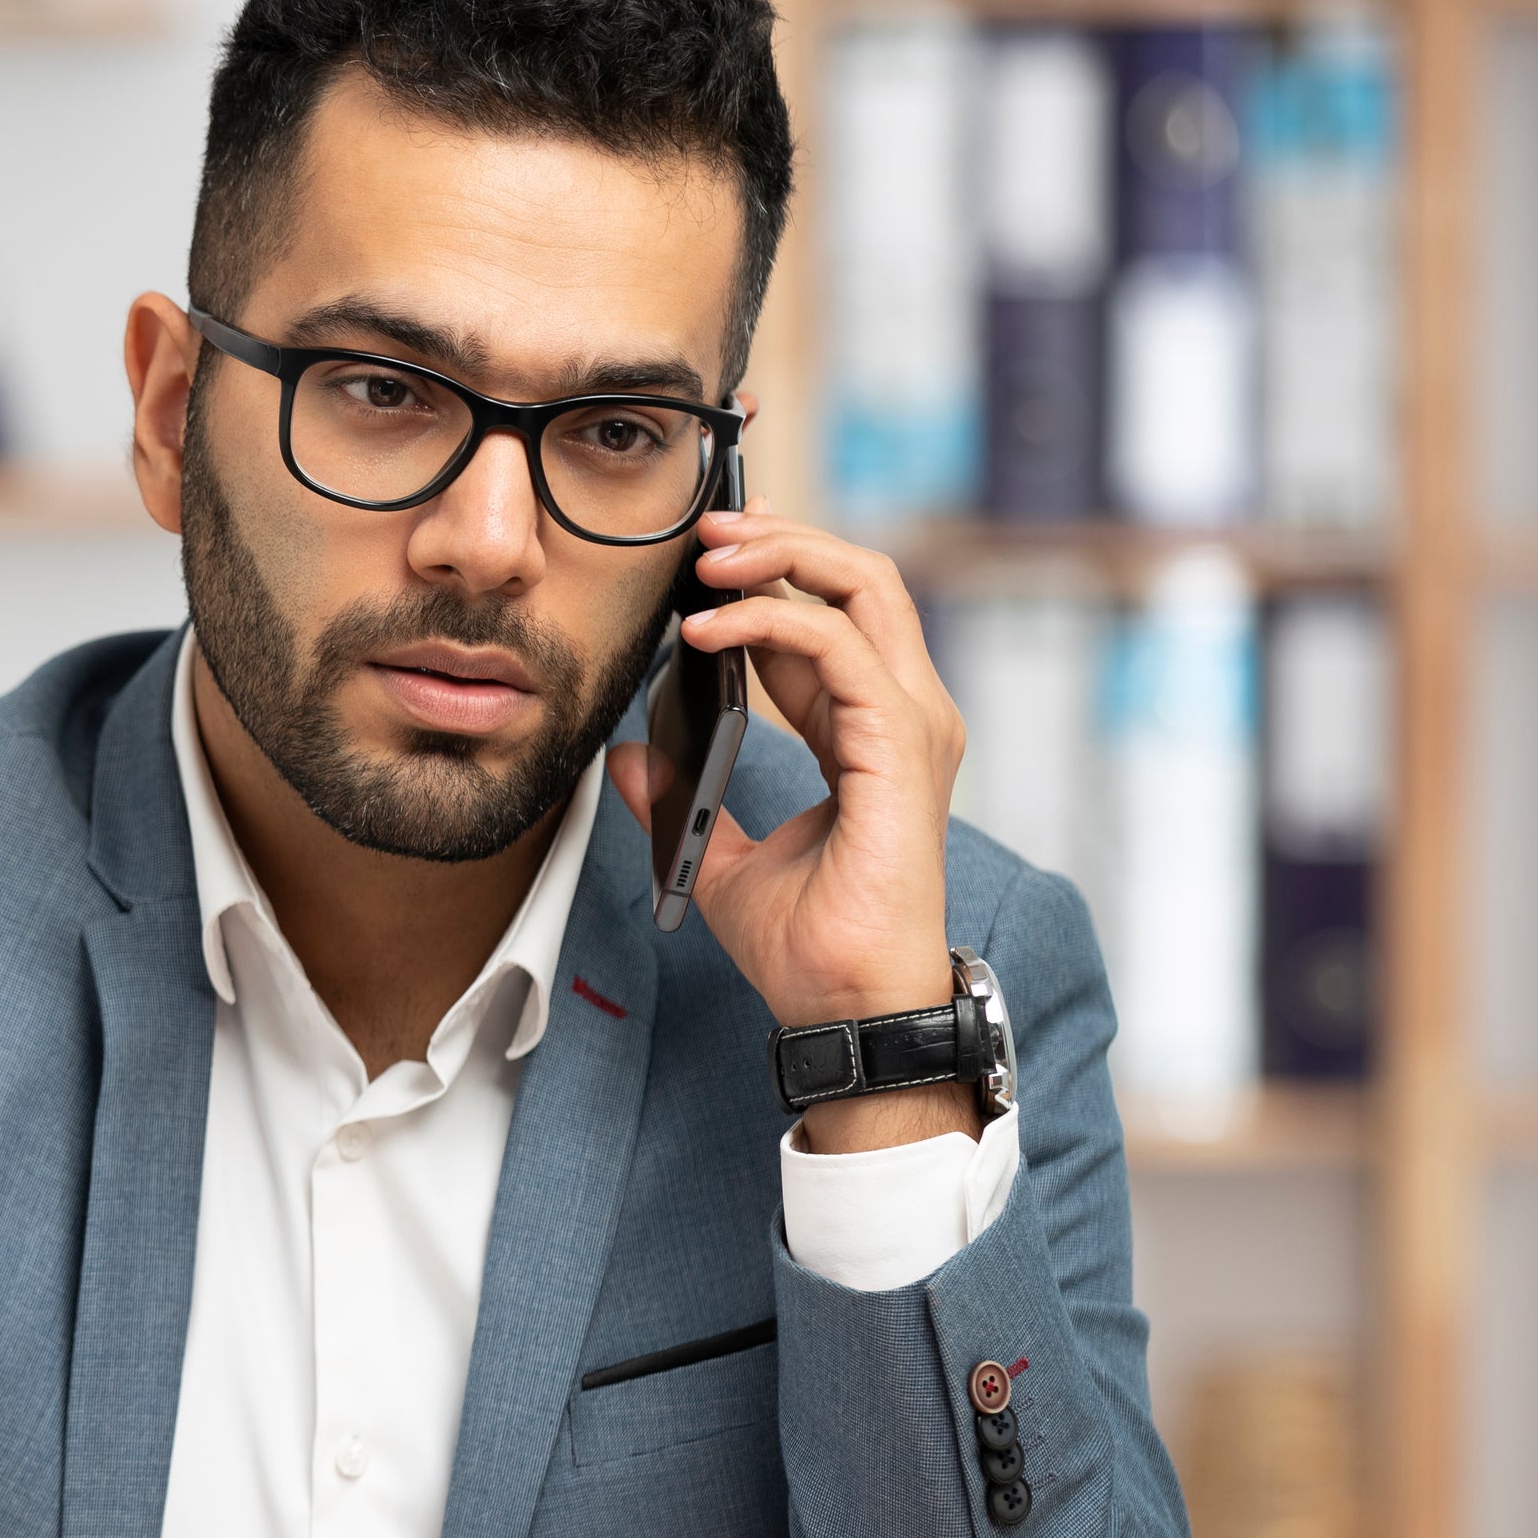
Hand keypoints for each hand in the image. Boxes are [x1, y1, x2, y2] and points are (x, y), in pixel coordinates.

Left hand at [606, 511, 977, 1153]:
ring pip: (863, 586)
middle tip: (706, 531)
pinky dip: (769, 622)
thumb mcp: (721, 855)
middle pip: (860, 577)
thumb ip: (680, 797)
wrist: (844, 1006)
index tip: (702, 559)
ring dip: (779, 557)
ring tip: (706, 559)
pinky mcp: (899, 745)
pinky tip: (707, 632)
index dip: (770, 573)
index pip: (832, 615)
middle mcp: (902, 714)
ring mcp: (910, 725)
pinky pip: (837, 647)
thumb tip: (628, 757)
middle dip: (781, 538)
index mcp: (870, 729)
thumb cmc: (809, 946)